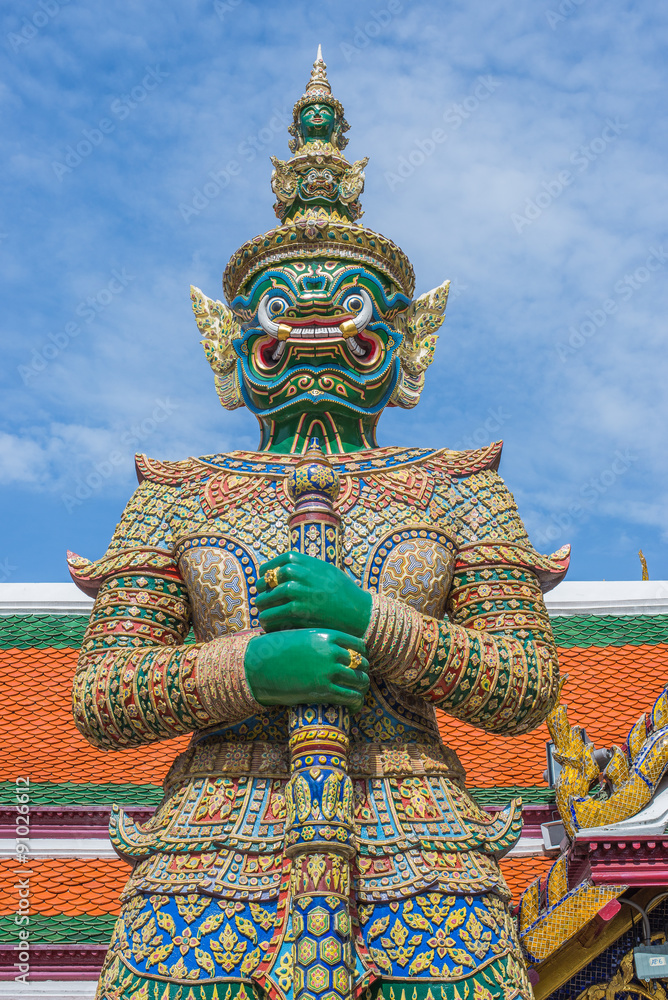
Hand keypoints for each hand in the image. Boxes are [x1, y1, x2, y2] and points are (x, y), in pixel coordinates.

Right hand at [244, 628, 369, 710]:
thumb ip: (321, 642)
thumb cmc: (275, 650)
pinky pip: (351, 697)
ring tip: (356, 696)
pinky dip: (355, 703)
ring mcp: (329, 671)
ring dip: (360, 690)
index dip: (361, 656)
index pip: (359, 645)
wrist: (257, 665)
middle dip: (361, 674)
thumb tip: (335, 652)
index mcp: (328, 635)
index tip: (357, 664)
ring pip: (360, 681)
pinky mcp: (324, 690)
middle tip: (357, 682)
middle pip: (362, 664)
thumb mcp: (302, 636)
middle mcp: (332, 651)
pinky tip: (352, 707)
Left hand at [256, 552, 371, 636]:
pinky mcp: (297, 611)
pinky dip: (267, 621)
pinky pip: (271, 615)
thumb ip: (306, 568)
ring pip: (265, 599)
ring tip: (263, 614)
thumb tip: (284, 570)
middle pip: (266, 581)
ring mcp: (297, 592)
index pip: (274, 564)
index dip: (265, 573)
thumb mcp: (325, 570)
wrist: (358, 611)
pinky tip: (269, 625)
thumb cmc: (343, 591)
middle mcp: (299, 574)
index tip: (264, 581)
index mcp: (305, 562)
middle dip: (261, 592)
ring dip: (262, 608)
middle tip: (262, 600)